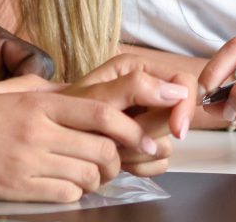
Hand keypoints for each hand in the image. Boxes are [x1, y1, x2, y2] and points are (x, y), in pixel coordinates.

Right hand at [0, 78, 165, 201]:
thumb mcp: (4, 92)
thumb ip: (43, 92)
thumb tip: (78, 92)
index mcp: (37, 104)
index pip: (103, 113)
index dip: (131, 128)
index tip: (144, 138)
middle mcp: (37, 132)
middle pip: (102, 149)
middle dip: (118, 160)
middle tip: (116, 162)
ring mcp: (26, 163)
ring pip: (87, 177)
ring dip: (95, 179)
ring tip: (89, 175)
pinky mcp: (14, 189)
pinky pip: (63, 196)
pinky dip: (72, 194)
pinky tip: (63, 186)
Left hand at [66, 62, 198, 175]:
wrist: (50, 142)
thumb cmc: (64, 114)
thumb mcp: (96, 97)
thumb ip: (136, 88)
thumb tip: (178, 92)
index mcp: (139, 69)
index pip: (184, 83)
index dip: (185, 107)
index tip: (177, 130)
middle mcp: (146, 92)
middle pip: (176, 116)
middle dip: (150, 133)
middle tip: (120, 139)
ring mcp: (146, 120)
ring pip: (168, 142)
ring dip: (142, 153)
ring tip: (114, 151)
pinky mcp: (143, 145)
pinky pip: (160, 161)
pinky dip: (142, 166)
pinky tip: (121, 163)